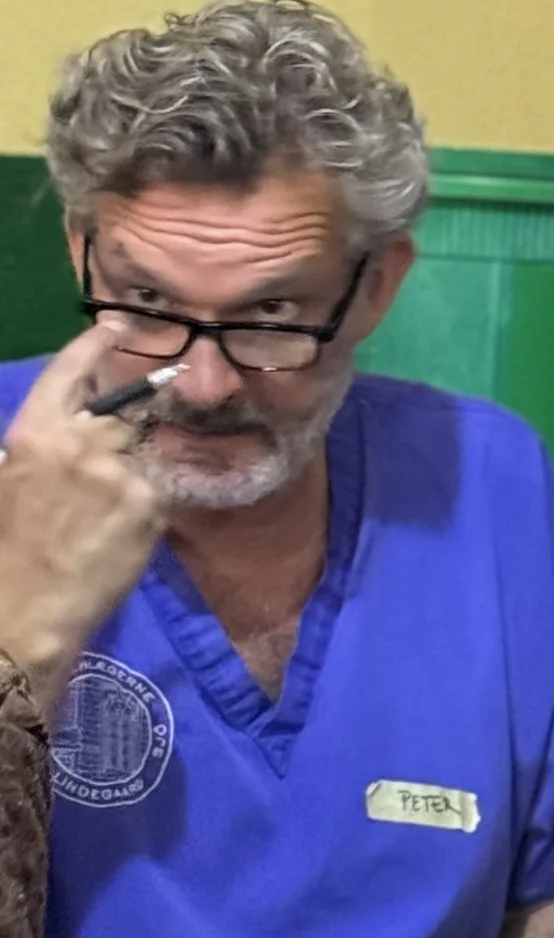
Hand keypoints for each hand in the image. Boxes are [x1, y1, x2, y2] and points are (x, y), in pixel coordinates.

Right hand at [0, 332, 168, 716]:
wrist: (26, 611)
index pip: (71, 371)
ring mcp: (121, 472)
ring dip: (128, 481)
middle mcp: (81, 442)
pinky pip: (155, 493)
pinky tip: (114, 540)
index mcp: (34, 433)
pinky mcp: (150, 504)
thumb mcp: (7, 483)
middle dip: (114, 443)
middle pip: (118, 419)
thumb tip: (67, 430)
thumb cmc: (6, 550)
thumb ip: (42, 449)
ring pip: (139, 459)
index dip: (95, 346)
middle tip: (97, 484)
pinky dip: (141, 510)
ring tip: (98, 523)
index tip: (117, 327)